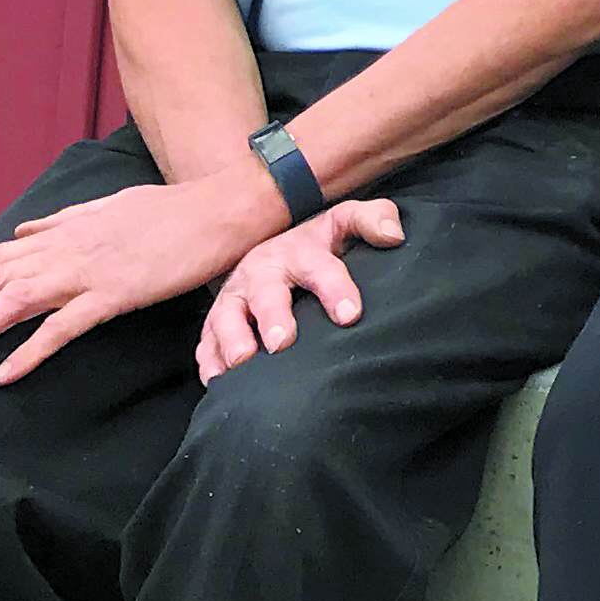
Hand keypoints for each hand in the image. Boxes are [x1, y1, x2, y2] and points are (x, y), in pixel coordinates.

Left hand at [0, 170, 277, 383]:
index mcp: (62, 232)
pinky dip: (30, 351)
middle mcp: (63, 249)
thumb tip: (25, 228)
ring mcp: (87, 271)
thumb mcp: (108, 206)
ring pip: (12, 303)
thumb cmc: (170, 210)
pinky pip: (63, 328)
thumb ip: (63, 220)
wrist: (222, 207)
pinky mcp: (114, 293)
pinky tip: (2, 374)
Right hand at [195, 199, 407, 380]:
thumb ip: (373, 219)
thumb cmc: (317, 245)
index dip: (335, 289)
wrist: (271, 248)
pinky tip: (218, 381)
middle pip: (265, 293)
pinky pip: (206, 342)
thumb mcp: (345, 222)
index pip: (320, 268)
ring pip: (225, 318)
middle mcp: (262, 273)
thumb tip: (394, 235)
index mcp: (299, 251)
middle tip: (283, 343)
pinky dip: (208, 361)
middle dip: (273, 316)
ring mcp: (234, 298)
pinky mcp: (215, 322)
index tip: (350, 315)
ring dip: (232, 340)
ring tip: (242, 362)